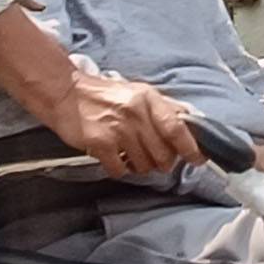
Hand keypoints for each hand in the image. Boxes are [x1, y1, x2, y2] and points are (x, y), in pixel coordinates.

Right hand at [50, 71, 200, 177]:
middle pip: (163, 154)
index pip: (177, 128)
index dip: (191, 148)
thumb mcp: (138, 93)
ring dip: (140, 167)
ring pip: (143, 166)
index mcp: (148, 99)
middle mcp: (135, 113)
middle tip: (153, 158)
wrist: (65, 93)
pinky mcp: (100, 143)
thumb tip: (190, 123)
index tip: (198, 159)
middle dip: (162, 163)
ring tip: (130, 154)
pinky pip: (120, 170)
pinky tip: (114, 157)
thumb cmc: (104, 95)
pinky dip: (119, 169)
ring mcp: (117, 129)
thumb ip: (163, 108)